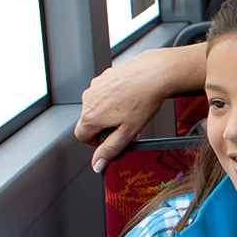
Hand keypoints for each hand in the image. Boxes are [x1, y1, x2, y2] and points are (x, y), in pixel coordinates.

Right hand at [74, 49, 185, 170]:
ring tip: (131, 111)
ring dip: (110, 112)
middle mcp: (88, 99)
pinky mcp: (104, 76)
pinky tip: (131, 97)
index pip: (82, 136)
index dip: (96, 142)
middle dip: (106, 126)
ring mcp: (96, 85)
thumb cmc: (143, 100)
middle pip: (90, 120)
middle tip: (126, 127)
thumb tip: (98, 164)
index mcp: (90, 115)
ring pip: (98, 105)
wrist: (155, 73)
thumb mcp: (127, 132)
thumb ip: (110, 150)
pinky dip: (114, 98)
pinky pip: (105, 92)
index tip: (110, 141)